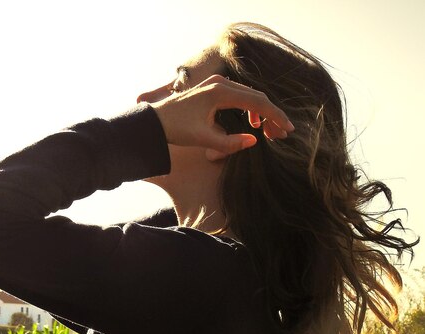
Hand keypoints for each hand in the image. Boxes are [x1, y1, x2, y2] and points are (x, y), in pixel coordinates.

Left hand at [151, 75, 293, 156]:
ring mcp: (216, 84)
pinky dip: (249, 108)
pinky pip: (239, 96)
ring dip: (261, 113)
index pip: (257, 103)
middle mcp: (220, 83)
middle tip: (281, 134)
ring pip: (249, 96)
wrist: (153, 121)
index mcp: (220, 92)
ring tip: (268, 132)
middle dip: (271, 116)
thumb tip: (254, 140)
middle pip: (257, 97)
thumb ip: (229, 143)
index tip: (288, 130)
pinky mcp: (213, 89)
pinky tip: (251, 123)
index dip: (275, 117)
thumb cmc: (175, 129)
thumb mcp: (204, 139)